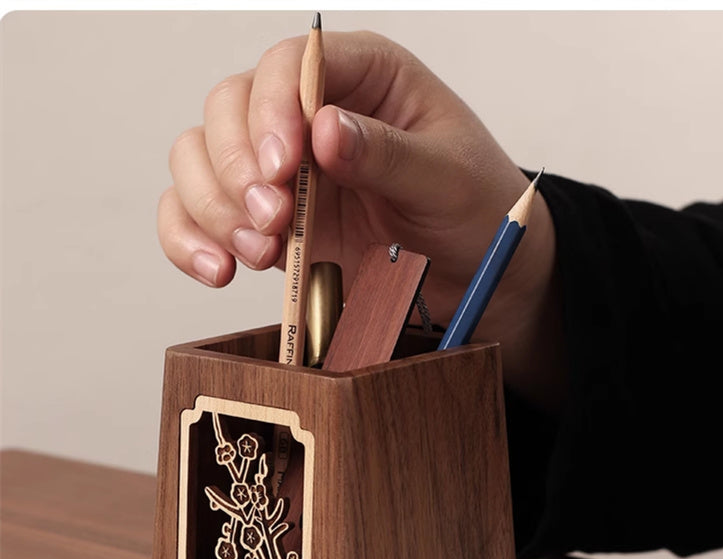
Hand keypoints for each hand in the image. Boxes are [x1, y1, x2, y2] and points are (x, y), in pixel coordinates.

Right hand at [158, 30, 561, 407]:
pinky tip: (218, 268)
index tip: (284, 166)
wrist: (475, 274)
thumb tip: (324, 130)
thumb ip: (388, 153)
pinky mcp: (268, 224)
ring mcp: (283, 173)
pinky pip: (199, 217)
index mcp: (363, 78)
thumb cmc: (474, 209)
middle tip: (273, 217)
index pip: (289, 65)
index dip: (272, 109)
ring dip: (213, 206)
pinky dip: (191, 240)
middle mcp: (310, 117)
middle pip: (229, 108)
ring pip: (199, 160)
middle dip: (237, 166)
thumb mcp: (448, 178)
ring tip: (259, 252)